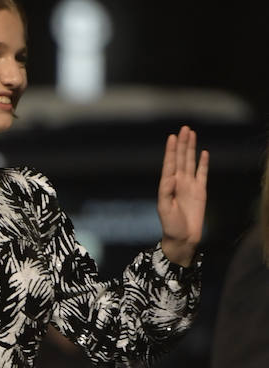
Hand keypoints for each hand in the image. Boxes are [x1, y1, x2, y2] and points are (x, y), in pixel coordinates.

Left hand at [157, 125, 208, 265]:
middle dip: (182, 144)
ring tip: (191, 134)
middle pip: (180, 159)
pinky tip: (203, 153)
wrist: (183, 239)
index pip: (169, 164)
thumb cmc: (171, 226)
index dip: (171, 150)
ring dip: (191, 149)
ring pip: (190, 162)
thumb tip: (172, 176)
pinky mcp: (200, 191)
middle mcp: (179, 183)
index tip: (172, 137)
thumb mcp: (164, 209)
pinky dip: (203, 163)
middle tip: (184, 129)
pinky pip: (202, 174)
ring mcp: (190, 186)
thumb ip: (166, 192)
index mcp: (168, 186)